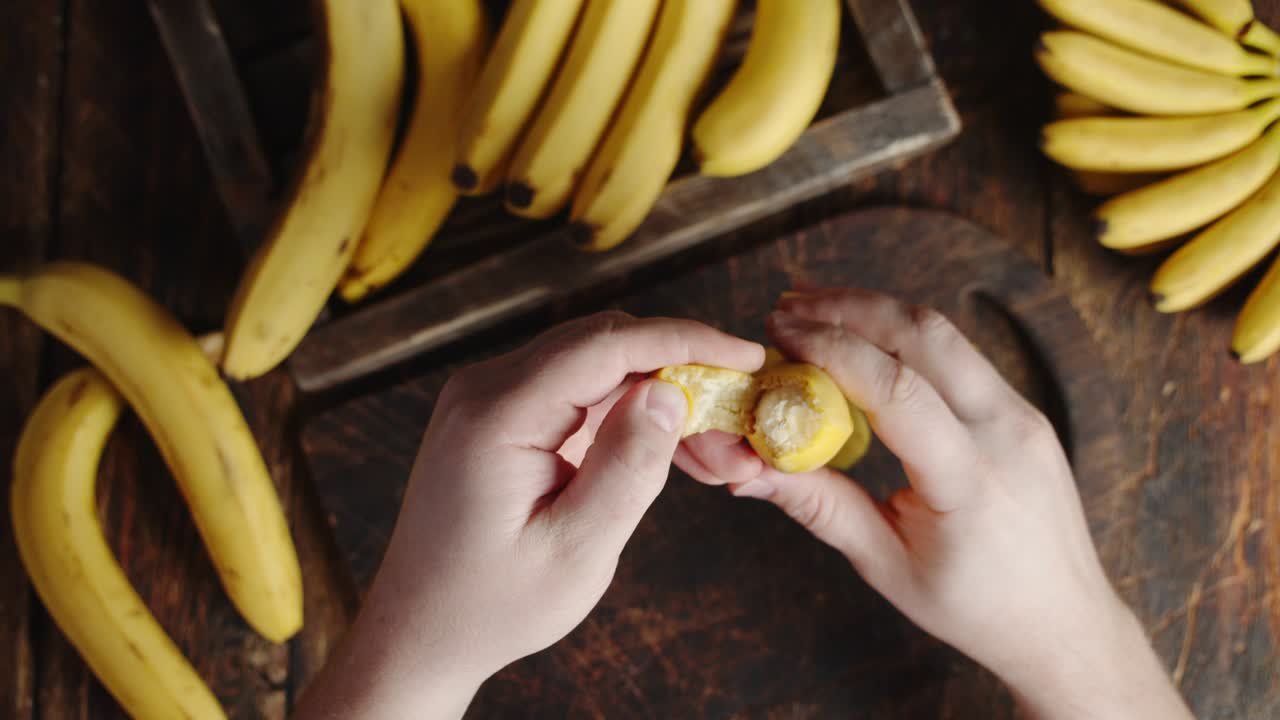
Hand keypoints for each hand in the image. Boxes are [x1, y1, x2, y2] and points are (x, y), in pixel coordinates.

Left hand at [295, 311, 762, 719]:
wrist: (420, 629)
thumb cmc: (494, 604)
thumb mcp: (575, 550)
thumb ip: (626, 469)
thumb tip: (670, 392)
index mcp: (496, 415)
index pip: (604, 345)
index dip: (684, 341)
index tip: (747, 354)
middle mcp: (483, 388)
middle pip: (599, 341)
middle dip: (677, 361)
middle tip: (737, 402)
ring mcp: (485, 396)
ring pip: (590, 360)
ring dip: (653, 383)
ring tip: (708, 434)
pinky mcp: (496, 412)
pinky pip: (571, 387)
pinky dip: (622, 404)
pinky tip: (661, 437)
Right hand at [676, 289, 1191, 719]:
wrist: (1063, 621)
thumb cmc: (973, 606)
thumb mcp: (885, 564)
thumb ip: (818, 505)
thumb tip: (747, 469)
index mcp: (970, 479)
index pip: (897, 388)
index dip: (833, 349)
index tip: (779, 334)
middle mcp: (1006, 432)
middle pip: (924, 335)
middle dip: (849, 308)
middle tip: (785, 307)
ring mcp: (1022, 414)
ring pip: (943, 334)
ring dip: (875, 312)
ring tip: (813, 308)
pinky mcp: (1021, 410)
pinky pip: (958, 355)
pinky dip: (904, 336)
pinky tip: (863, 338)